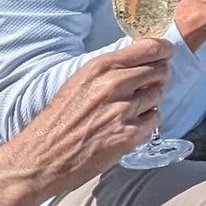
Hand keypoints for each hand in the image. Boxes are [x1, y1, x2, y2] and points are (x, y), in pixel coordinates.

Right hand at [12, 40, 172, 191]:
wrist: (40, 158)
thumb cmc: (57, 121)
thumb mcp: (79, 83)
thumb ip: (109, 71)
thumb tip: (140, 62)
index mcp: (100, 68)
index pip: (151, 48)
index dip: (163, 50)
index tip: (165, 54)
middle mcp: (115, 84)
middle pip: (161, 71)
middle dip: (158, 77)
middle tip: (146, 86)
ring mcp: (124, 110)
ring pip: (158, 95)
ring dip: (149, 102)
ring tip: (127, 111)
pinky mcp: (129, 135)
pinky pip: (155, 120)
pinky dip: (146, 123)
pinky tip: (128, 127)